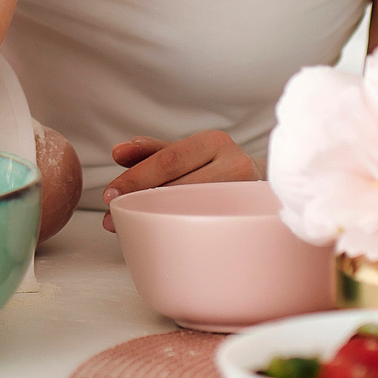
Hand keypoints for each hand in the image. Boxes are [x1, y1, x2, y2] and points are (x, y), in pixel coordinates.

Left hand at [99, 131, 259, 230]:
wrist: (266, 186)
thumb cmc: (218, 168)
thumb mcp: (188, 153)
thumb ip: (153, 152)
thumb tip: (119, 152)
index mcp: (214, 142)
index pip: (169, 160)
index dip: (137, 177)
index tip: (111, 194)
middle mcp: (234, 163)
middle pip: (180, 186)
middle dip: (141, 201)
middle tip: (113, 217)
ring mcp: (246, 193)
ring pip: (195, 209)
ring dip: (159, 219)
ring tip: (133, 227)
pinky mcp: (252, 218)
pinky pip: (211, 227)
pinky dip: (184, 230)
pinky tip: (167, 236)